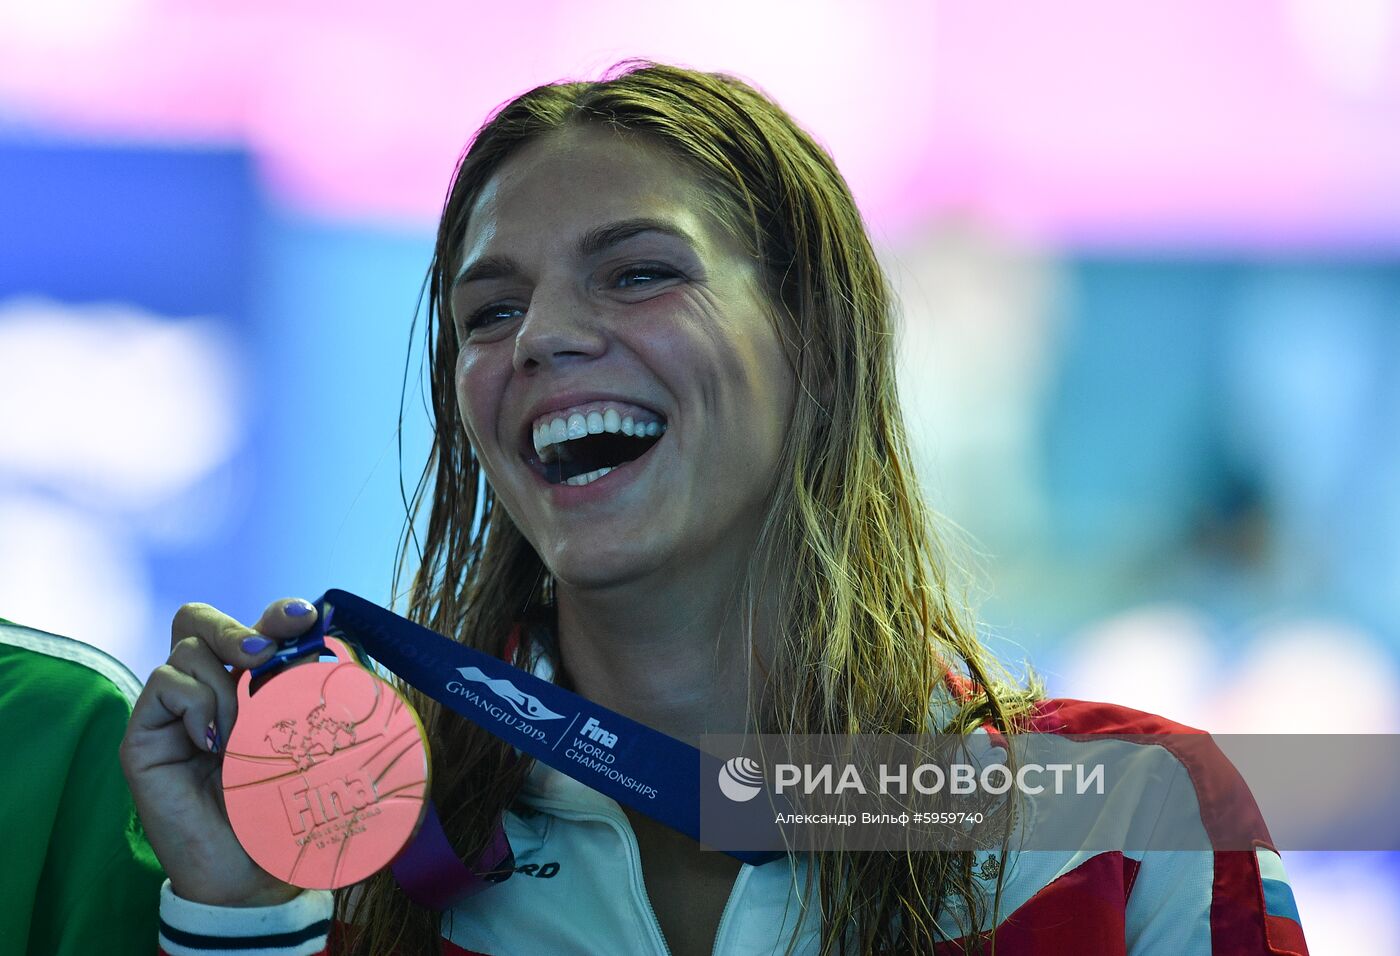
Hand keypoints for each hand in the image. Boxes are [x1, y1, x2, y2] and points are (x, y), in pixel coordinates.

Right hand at [120, 598, 318, 905]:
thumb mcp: (306, 737)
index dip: (277, 613)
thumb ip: (304, 687)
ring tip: (240, 735)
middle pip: (198, 619)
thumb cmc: (285, 804)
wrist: (256, 869)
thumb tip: (319, 636)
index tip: (308, 619)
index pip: (252, 626)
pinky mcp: (145, 736)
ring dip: (223, 684)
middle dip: (235, 628)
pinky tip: (212, 743)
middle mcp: (206, 688)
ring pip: (186, 650)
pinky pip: (163, 684)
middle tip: (262, 654)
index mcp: (249, 682)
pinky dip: (195, 704)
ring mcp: (172, 711)